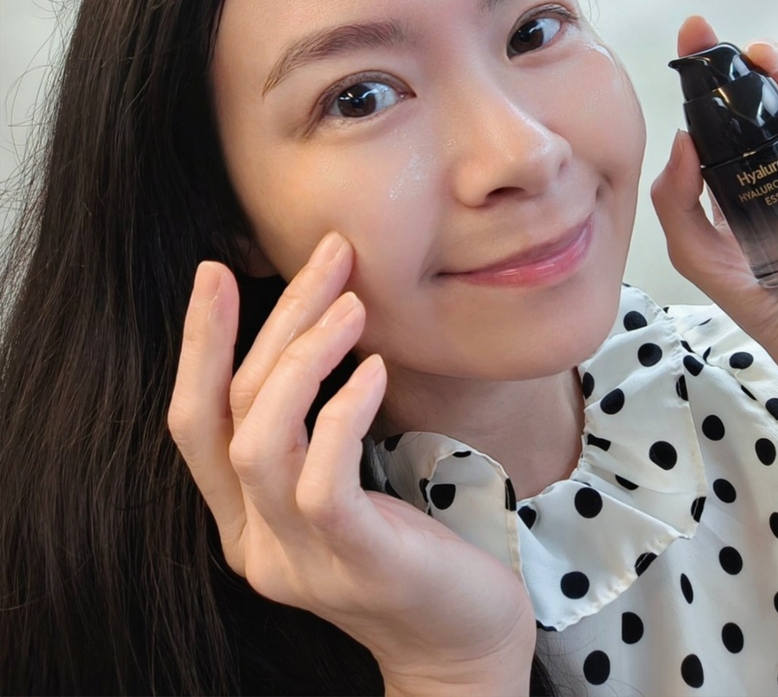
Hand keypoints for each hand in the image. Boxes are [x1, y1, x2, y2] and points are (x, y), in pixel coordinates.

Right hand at [168, 233, 534, 695]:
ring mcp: (300, 558)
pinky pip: (322, 479)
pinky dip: (343, 412)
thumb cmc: (412, 543)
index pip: (194, 422)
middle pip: (235, 412)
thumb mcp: (348, 481)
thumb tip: (318, 326)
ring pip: (261, 441)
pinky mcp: (355, 560)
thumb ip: (314, 429)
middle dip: (277, 321)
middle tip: (331, 257)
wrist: (462, 641)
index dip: (200, 343)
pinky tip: (377, 369)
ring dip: (304, 358)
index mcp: (246, 520)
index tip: (217, 270)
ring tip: (353, 303)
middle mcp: (256, 543)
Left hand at [651, 16, 777, 403]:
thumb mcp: (696, 253)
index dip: (708, 59)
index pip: (720, 100)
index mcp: (735, 162)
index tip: (696, 30)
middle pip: (771, 79)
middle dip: (761, 57)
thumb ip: (674, 201)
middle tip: (757, 64)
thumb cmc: (758, 294)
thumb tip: (683, 137)